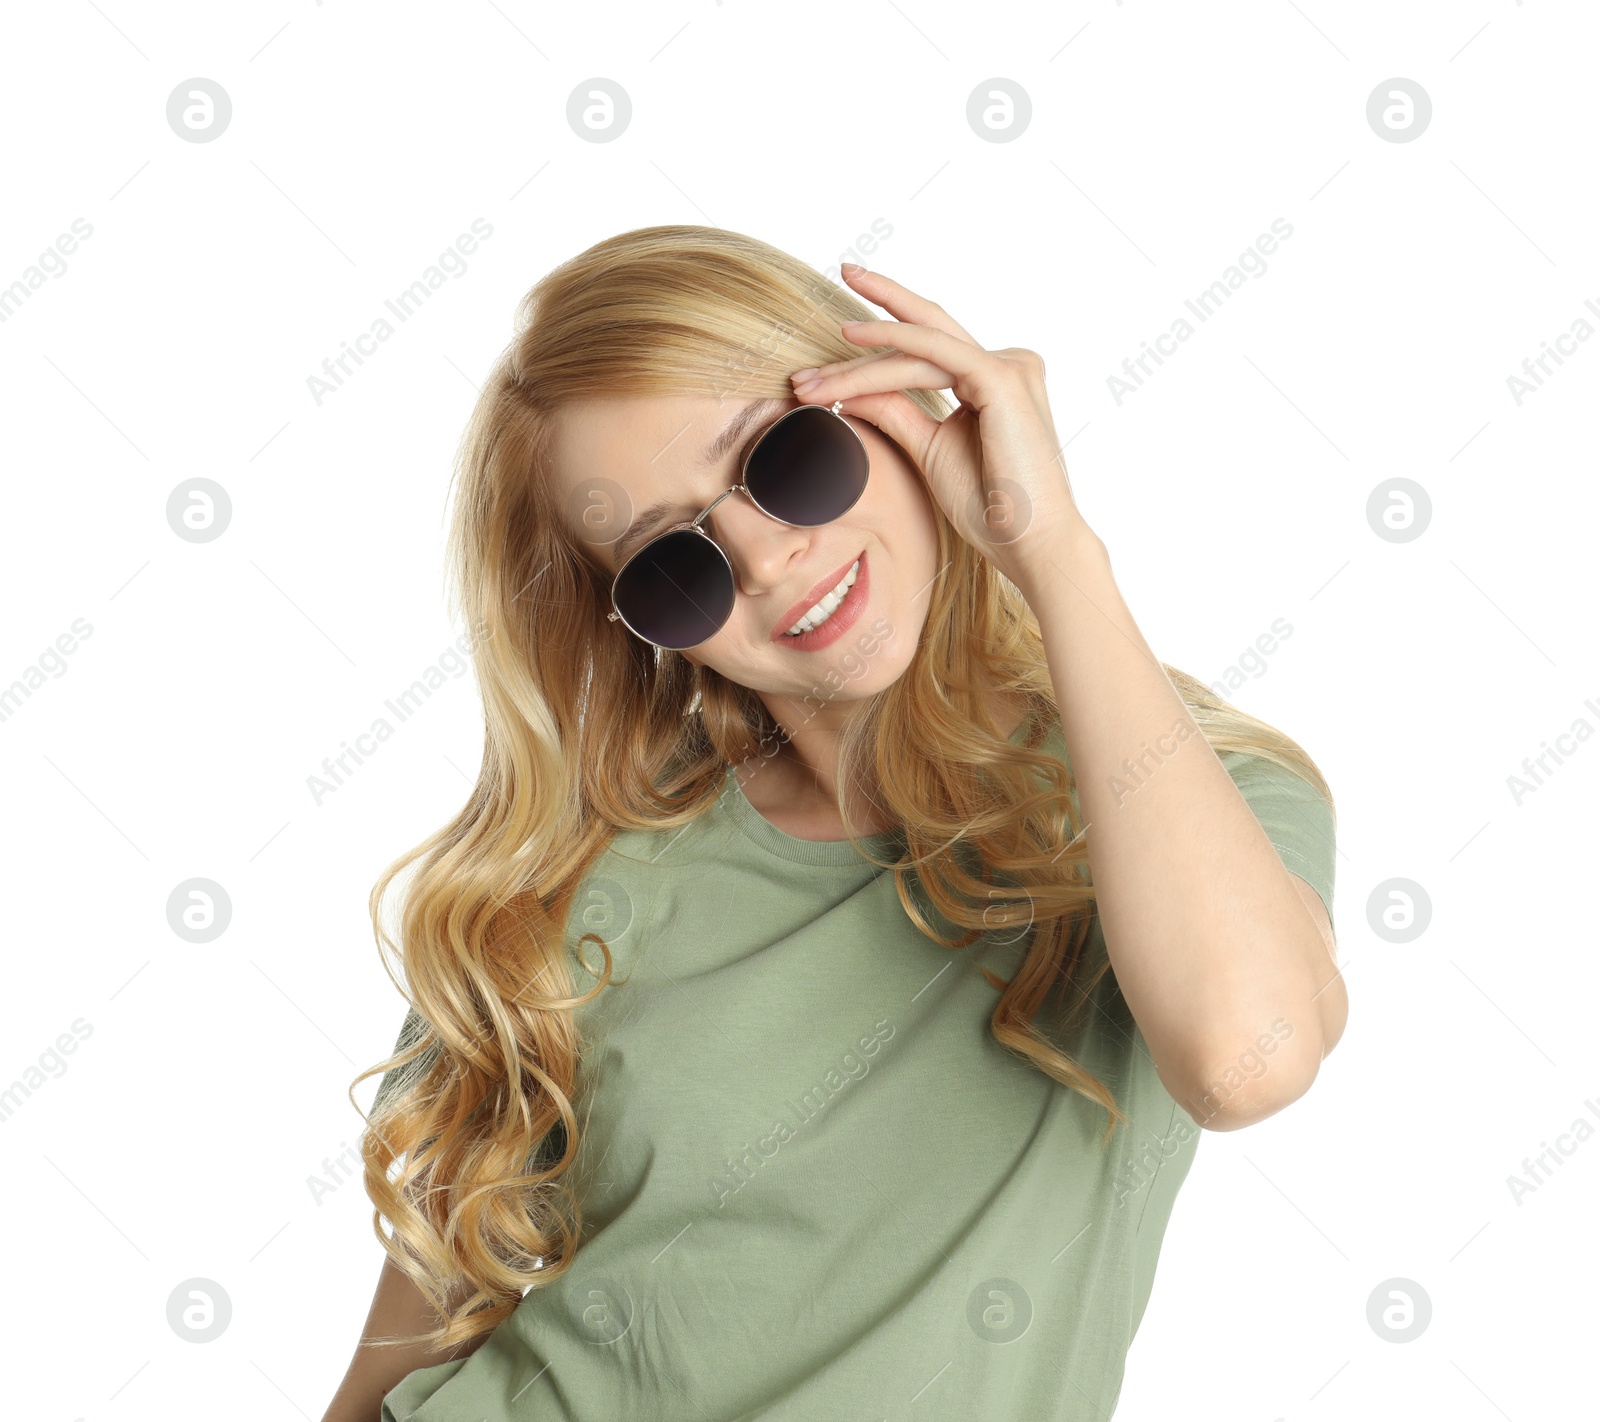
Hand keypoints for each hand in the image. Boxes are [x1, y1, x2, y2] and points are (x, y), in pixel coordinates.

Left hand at [788, 265, 1089, 586]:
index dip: (875, 350)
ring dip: (859, 360)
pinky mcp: (1001, 378)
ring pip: (918, 349)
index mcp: (993, 379)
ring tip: (810, 375)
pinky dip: (890, 344)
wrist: (1029, 542)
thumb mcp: (929, 449)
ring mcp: (1008, 366)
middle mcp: (1007, 363)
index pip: (926, 351)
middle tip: (842, 271)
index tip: (823, 367)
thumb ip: (896, 411)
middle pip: (926, 331)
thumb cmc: (990, 505)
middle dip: (880, 303)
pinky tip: (851, 339)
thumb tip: (854, 392)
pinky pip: (933, 353)